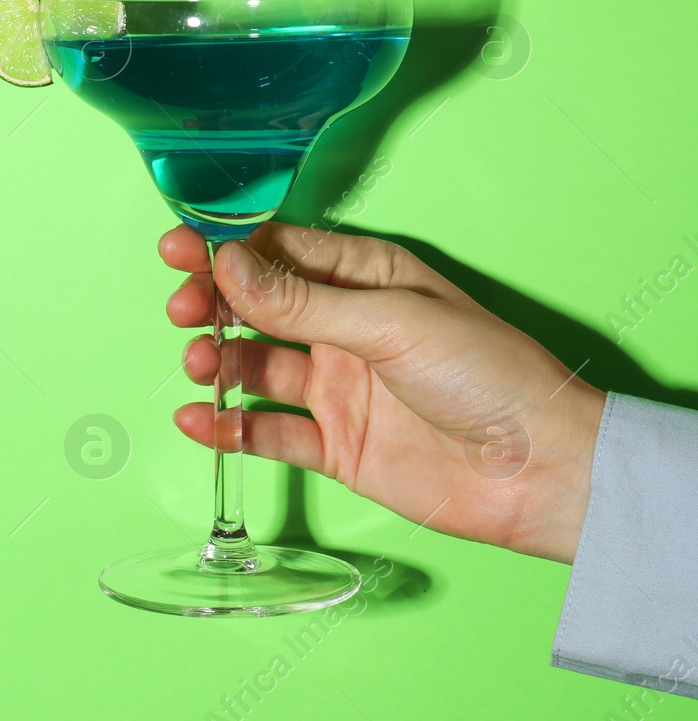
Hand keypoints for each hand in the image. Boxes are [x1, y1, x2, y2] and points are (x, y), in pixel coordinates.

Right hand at [160, 222, 605, 562]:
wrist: (542, 471)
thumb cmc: (490, 376)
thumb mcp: (392, 323)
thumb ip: (302, 302)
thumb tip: (228, 266)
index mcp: (366, 279)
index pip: (279, 252)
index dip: (226, 250)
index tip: (178, 249)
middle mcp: (345, 328)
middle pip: (256, 307)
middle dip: (211, 304)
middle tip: (182, 311)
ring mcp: (338, 388)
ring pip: (254, 367)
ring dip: (218, 362)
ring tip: (199, 366)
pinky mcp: (335, 446)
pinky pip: (267, 432)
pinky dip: (229, 428)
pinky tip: (199, 421)